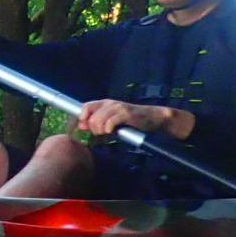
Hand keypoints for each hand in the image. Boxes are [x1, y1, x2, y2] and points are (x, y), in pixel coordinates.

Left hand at [74, 99, 193, 139]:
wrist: (154, 117)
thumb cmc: (133, 120)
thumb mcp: (113, 119)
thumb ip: (98, 120)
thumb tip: (81, 125)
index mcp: (105, 103)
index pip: (85, 107)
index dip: (82, 118)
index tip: (83, 128)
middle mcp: (110, 103)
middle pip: (91, 117)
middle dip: (93, 128)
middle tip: (101, 133)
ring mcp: (118, 108)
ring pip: (98, 120)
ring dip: (100, 130)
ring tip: (107, 132)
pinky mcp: (126, 114)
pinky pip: (110, 122)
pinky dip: (108, 129)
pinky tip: (113, 131)